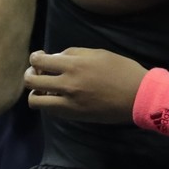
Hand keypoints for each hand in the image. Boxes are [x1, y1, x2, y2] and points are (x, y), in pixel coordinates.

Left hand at [25, 48, 147, 122]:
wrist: (138, 96)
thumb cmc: (122, 70)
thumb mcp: (100, 54)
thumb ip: (76, 53)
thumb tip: (57, 57)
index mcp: (75, 65)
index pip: (40, 61)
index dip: (35, 58)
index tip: (39, 57)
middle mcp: (67, 84)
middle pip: (31, 80)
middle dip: (30, 74)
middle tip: (37, 73)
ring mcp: (68, 102)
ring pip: (35, 100)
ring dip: (35, 92)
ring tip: (44, 88)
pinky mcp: (73, 115)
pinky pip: (49, 110)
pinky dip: (48, 103)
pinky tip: (58, 97)